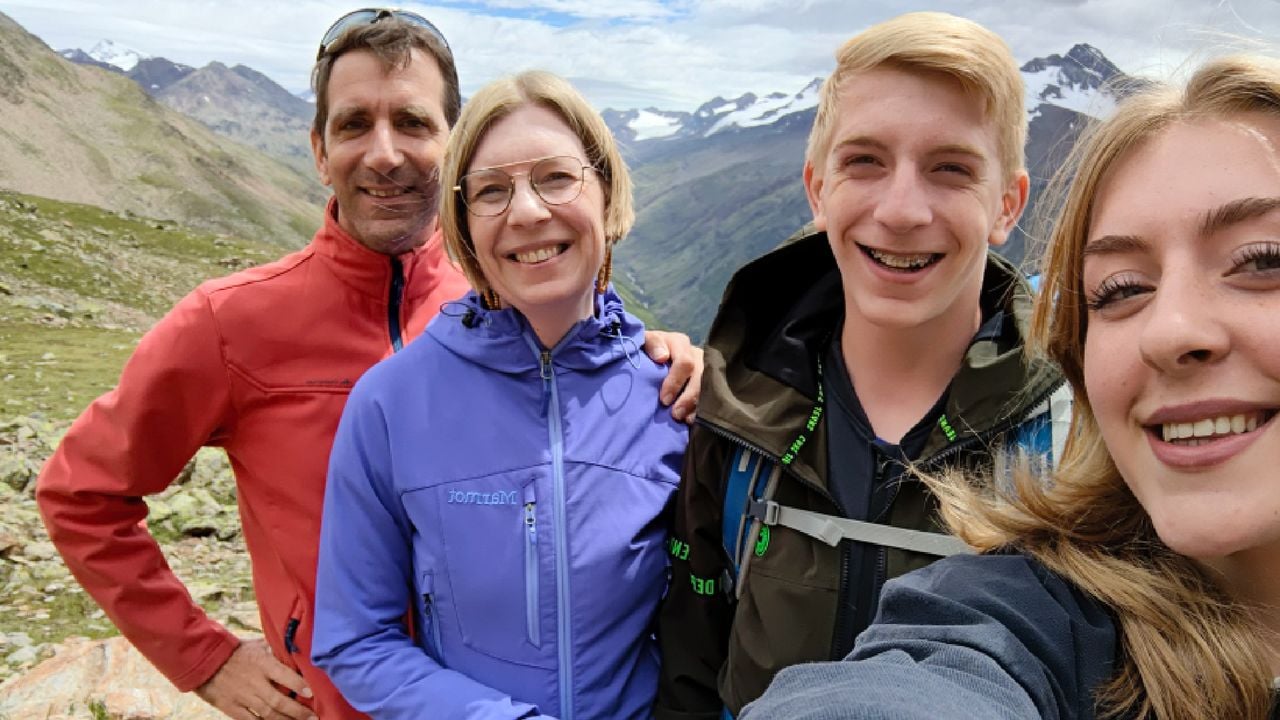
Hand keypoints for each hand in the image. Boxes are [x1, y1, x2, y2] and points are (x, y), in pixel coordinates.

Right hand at [195, 639, 315, 719]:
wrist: (203, 660)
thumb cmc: (234, 651)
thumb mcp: (256, 645)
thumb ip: (274, 650)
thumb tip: (293, 651)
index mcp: (262, 664)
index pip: (284, 675)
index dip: (298, 685)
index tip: (311, 693)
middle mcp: (254, 682)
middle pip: (279, 701)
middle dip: (298, 711)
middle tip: (313, 717)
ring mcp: (242, 697)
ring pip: (267, 714)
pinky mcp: (231, 707)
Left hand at [643, 330, 703, 424]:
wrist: (656, 355)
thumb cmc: (648, 351)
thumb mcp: (645, 342)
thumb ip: (652, 344)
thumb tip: (662, 357)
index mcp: (680, 343)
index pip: (684, 362)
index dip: (675, 382)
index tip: (664, 400)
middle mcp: (696, 355)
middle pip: (700, 376)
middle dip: (688, 397)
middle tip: (675, 414)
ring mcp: (704, 368)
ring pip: (707, 387)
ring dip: (696, 405)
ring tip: (684, 419)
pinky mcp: (708, 381)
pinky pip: (710, 396)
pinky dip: (701, 410)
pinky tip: (691, 419)